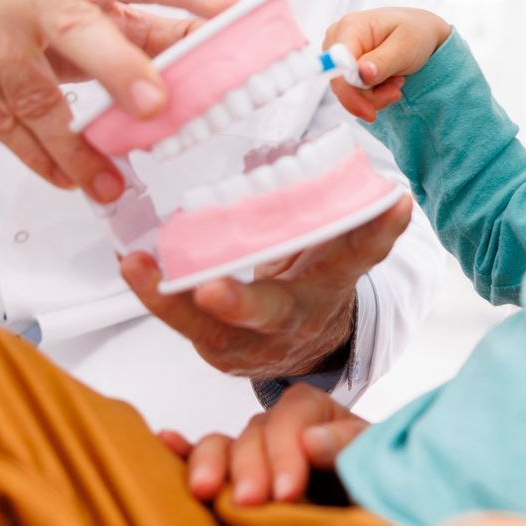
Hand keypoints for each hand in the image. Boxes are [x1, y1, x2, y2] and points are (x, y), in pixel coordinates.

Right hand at [0, 0, 237, 201]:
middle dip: (118, 68)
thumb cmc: (38, 23)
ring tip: (108, 184)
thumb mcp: (96, 18)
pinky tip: (64, 176)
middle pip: (76, 26)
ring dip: (76, 148)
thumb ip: (153, 36)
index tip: (226, 8)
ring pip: (36, 95)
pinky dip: (38, 157)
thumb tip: (218, 54)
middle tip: (155, 107)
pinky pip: (2, 122)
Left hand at [120, 195, 410, 376]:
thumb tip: (355, 176)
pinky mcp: (215, 348)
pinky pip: (181, 325)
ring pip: (210, 328)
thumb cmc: (315, 283)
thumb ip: (351, 220)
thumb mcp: (339, 252)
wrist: (305, 348)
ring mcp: (251, 343)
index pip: (359, 255)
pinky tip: (131, 266)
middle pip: (270, 313)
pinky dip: (154, 296)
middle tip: (211, 290)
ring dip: (171, 300)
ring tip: (138, 265)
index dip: (377, 231)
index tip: (394, 202)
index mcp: (332, 284)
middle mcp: (294, 320)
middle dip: (239, 304)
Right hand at [157, 383, 369, 505]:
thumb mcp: (383, 463)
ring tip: (203, 491)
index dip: (286, 448)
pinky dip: (182, 454)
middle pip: (255, 430)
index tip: (286, 492)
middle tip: (249, 503)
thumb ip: (354, 446)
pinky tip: (165, 444)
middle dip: (249, 466)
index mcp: (323, 418)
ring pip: (223, 446)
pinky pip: (202, 463)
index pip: (296, 412)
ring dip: (211, 464)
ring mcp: (256, 458)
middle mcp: (284, 431)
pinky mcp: (234, 485)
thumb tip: (312, 439)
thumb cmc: (386, 495)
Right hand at [323, 8, 451, 120]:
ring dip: (374, 96)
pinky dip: (372, 94)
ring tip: (397, 81)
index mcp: (350, 27)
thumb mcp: (406, 46)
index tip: (369, 111)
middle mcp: (338, 39)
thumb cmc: (416, 33)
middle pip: (341, 83)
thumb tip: (361, 73)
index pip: (337, 66)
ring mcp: (340, 54)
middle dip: (369, 96)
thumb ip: (382, 61)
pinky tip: (389, 82)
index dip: (349, 92)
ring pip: (347, 91)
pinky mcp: (346, 67)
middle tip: (396, 90)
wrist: (423, 32)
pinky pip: (352, 91)